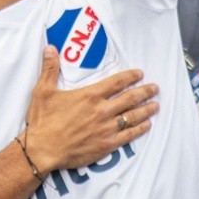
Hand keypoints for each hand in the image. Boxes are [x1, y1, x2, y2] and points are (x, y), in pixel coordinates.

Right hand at [24, 46, 159, 174]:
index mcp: (90, 95)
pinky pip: (128, 136)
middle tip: (155, 88)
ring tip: (156, 105)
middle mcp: (102, 110)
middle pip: (130, 98)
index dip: (131, 76)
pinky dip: (140, 129)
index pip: (117, 82)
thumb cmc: (42, 120)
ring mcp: (106, 128)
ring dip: (146, 110)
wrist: (42, 149)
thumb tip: (50, 48)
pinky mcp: (106, 145)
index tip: (140, 74)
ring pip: (132, 116)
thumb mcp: (43, 91)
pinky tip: (147, 125)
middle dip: (145, 92)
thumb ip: (50, 69)